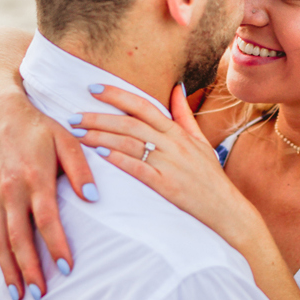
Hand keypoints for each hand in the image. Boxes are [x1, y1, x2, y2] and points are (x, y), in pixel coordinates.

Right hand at [0, 90, 95, 299]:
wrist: (0, 114)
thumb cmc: (40, 128)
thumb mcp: (67, 140)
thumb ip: (80, 169)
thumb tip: (94, 198)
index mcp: (34, 177)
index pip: (46, 218)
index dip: (56, 245)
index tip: (67, 268)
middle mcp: (11, 191)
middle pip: (18, 237)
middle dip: (28, 268)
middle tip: (39, 294)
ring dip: (8, 269)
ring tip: (17, 295)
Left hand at [76, 83, 260, 250]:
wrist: (228, 211)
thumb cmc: (210, 177)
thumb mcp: (200, 142)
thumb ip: (184, 115)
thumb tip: (176, 88)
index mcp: (178, 132)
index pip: (143, 105)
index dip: (117, 95)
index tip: (92, 88)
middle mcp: (173, 144)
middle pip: (130, 123)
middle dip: (97, 118)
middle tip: (72, 117)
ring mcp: (170, 164)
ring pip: (129, 143)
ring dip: (99, 137)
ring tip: (76, 135)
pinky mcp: (167, 185)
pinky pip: (138, 168)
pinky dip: (117, 159)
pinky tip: (97, 155)